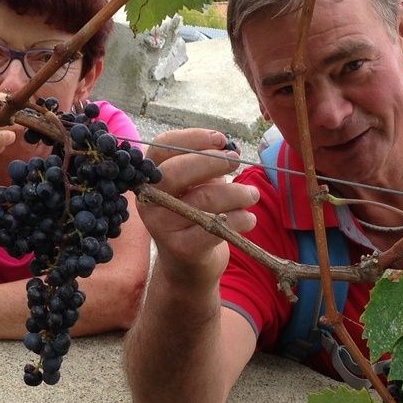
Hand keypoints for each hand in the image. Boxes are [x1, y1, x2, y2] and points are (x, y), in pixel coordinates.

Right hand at [141, 128, 258, 278]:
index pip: (163, 146)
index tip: (222, 139)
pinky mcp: (181, 248)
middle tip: (236, 162)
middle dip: (213, 162)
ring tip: (252, 195)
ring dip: (236, 193)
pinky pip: (215, 226)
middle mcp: (150, 200)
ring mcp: (162, 226)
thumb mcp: (195, 185)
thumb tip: (230, 148)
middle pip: (177, 171)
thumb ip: (206, 164)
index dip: (193, 138)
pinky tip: (249, 219)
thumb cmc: (194, 214)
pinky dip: (239, 219)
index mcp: (150, 177)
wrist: (187, 264)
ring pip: (203, 199)